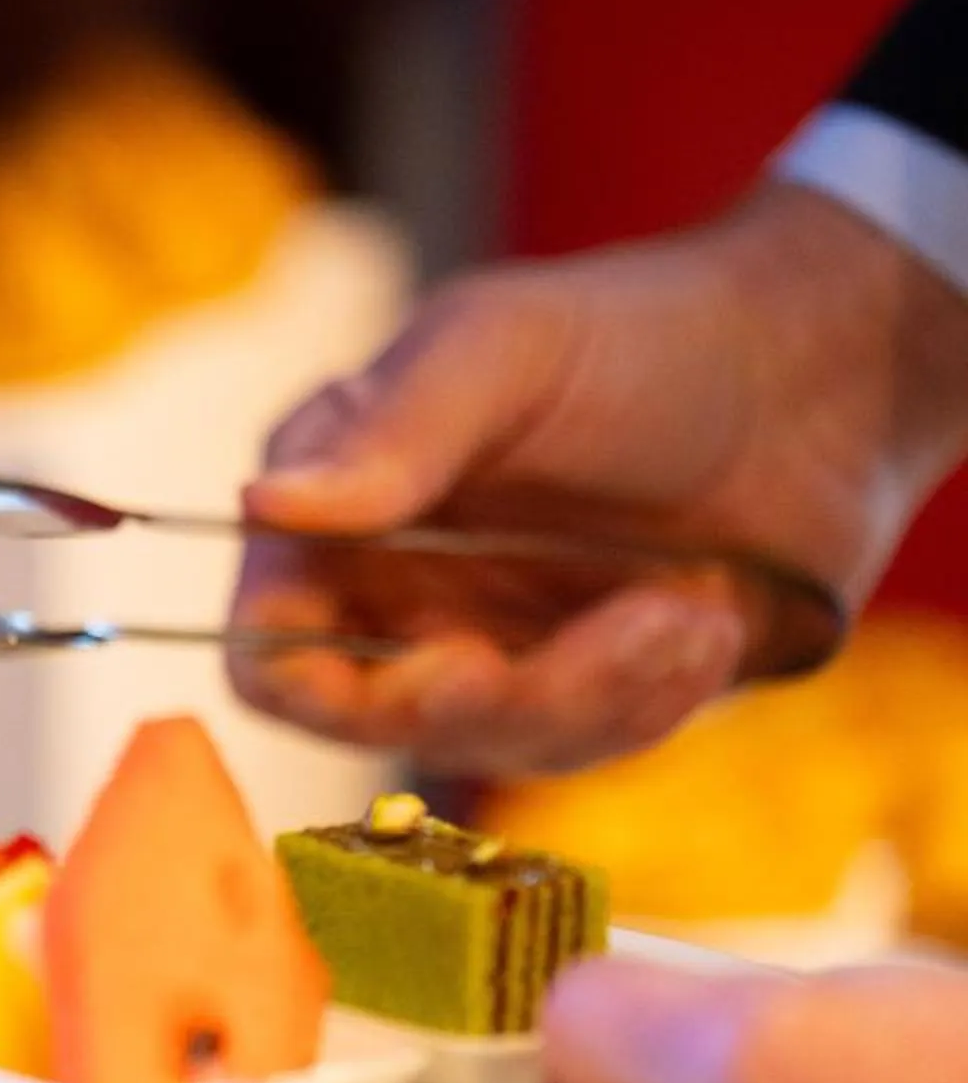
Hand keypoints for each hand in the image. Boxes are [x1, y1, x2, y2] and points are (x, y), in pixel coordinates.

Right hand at [231, 181, 967, 771]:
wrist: (821, 380)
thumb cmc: (646, 332)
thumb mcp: (506, 351)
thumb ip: (388, 432)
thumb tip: (261, 503)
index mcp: (346, 509)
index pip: (267, 641)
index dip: (312, 677)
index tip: (436, 659)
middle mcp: (401, 594)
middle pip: (377, 722)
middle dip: (493, 697)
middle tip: (607, 633)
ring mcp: (494, 652)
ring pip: (494, 746)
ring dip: (601, 690)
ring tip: (689, 603)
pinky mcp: (589, 696)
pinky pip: (586, 750)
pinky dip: (653, 695)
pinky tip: (709, 619)